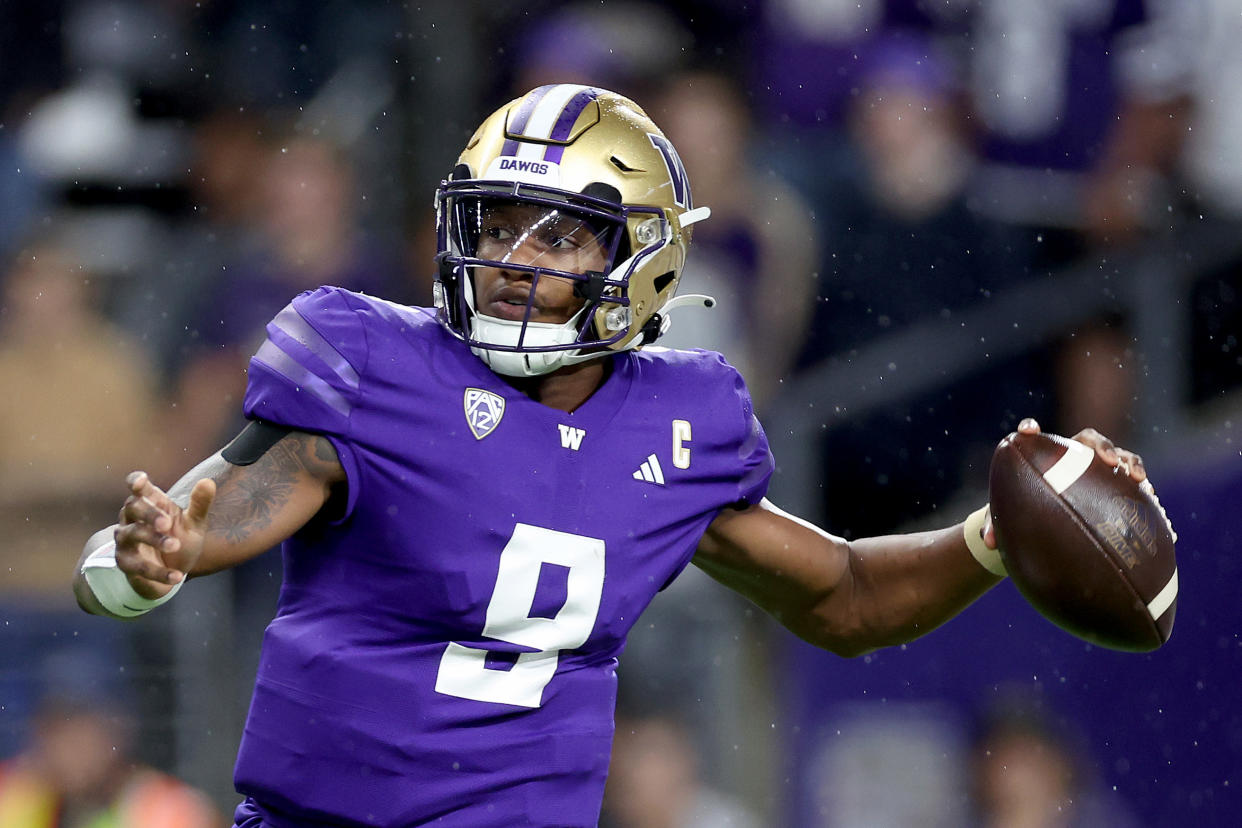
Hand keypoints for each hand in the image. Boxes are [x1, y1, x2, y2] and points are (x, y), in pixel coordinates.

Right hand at [114, 471, 215, 598]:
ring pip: (132, 535)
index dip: (136, 482)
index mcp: (151, 504)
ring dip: (153, 540)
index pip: (138, 488)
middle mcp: (133, 519)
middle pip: (132, 508)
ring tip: (175, 546)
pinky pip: (138, 567)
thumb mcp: (195, 523)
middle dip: (148, 514)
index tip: (141, 481)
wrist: (173, 572)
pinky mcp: (126, 563)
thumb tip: (208, 482)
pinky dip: (158, 572)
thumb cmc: (181, 538)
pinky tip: (177, 576)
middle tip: (166, 523)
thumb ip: (200, 504)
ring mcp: (126, 541)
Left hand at [982, 418, 1146, 549]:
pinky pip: (1137, 492)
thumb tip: (986, 542)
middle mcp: (1075, 457)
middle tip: (1108, 460)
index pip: (1036, 436)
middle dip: (1101, 446)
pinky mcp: (1119, 490)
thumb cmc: (1022, 517)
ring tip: (1139, 481)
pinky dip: (1149, 503)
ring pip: (1121, 459)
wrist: (1045, 526)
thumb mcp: (1007, 523)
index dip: (1030, 429)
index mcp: (1044, 458)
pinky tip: (1163, 523)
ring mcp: (1100, 471)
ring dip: (1131, 464)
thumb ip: (994, 527)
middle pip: (1090, 440)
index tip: (1027, 431)